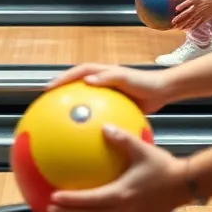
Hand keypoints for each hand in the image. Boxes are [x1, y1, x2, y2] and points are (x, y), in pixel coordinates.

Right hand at [47, 63, 174, 113]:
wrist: (163, 91)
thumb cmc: (146, 82)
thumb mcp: (127, 79)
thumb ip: (108, 78)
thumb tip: (88, 79)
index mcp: (102, 72)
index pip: (77, 73)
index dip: (62, 79)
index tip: (48, 88)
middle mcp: (102, 82)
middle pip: (76, 86)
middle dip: (61, 93)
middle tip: (48, 104)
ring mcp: (107, 94)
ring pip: (85, 101)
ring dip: (73, 109)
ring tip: (60, 122)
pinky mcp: (113, 107)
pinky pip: (97, 115)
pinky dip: (89, 123)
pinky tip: (85, 138)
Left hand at [48, 125, 187, 211]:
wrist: (184, 185)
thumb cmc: (163, 167)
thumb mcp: (142, 149)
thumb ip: (122, 138)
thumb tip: (104, 127)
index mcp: (121, 194)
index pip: (89, 200)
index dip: (70, 201)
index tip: (54, 197)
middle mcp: (122, 211)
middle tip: (50, 211)